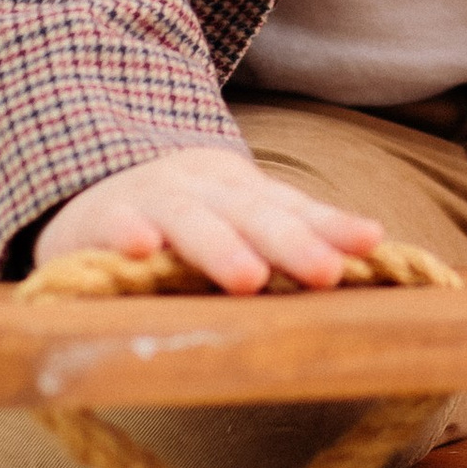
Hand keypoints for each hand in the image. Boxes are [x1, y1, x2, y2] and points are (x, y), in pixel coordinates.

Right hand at [34, 144, 383, 294]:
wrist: (92, 190)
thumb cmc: (187, 218)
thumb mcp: (242, 220)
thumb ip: (297, 235)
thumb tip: (374, 251)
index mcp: (243, 190)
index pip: (293, 207)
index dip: (329, 225)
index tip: (370, 242)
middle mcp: (203, 189)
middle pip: (251, 214)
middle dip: (291, 243)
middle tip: (326, 272)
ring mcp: (150, 199)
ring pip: (189, 220)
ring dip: (219, 247)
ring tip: (248, 278)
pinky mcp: (97, 220)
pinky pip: (112, 226)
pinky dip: (127, 234)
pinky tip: (142, 249)